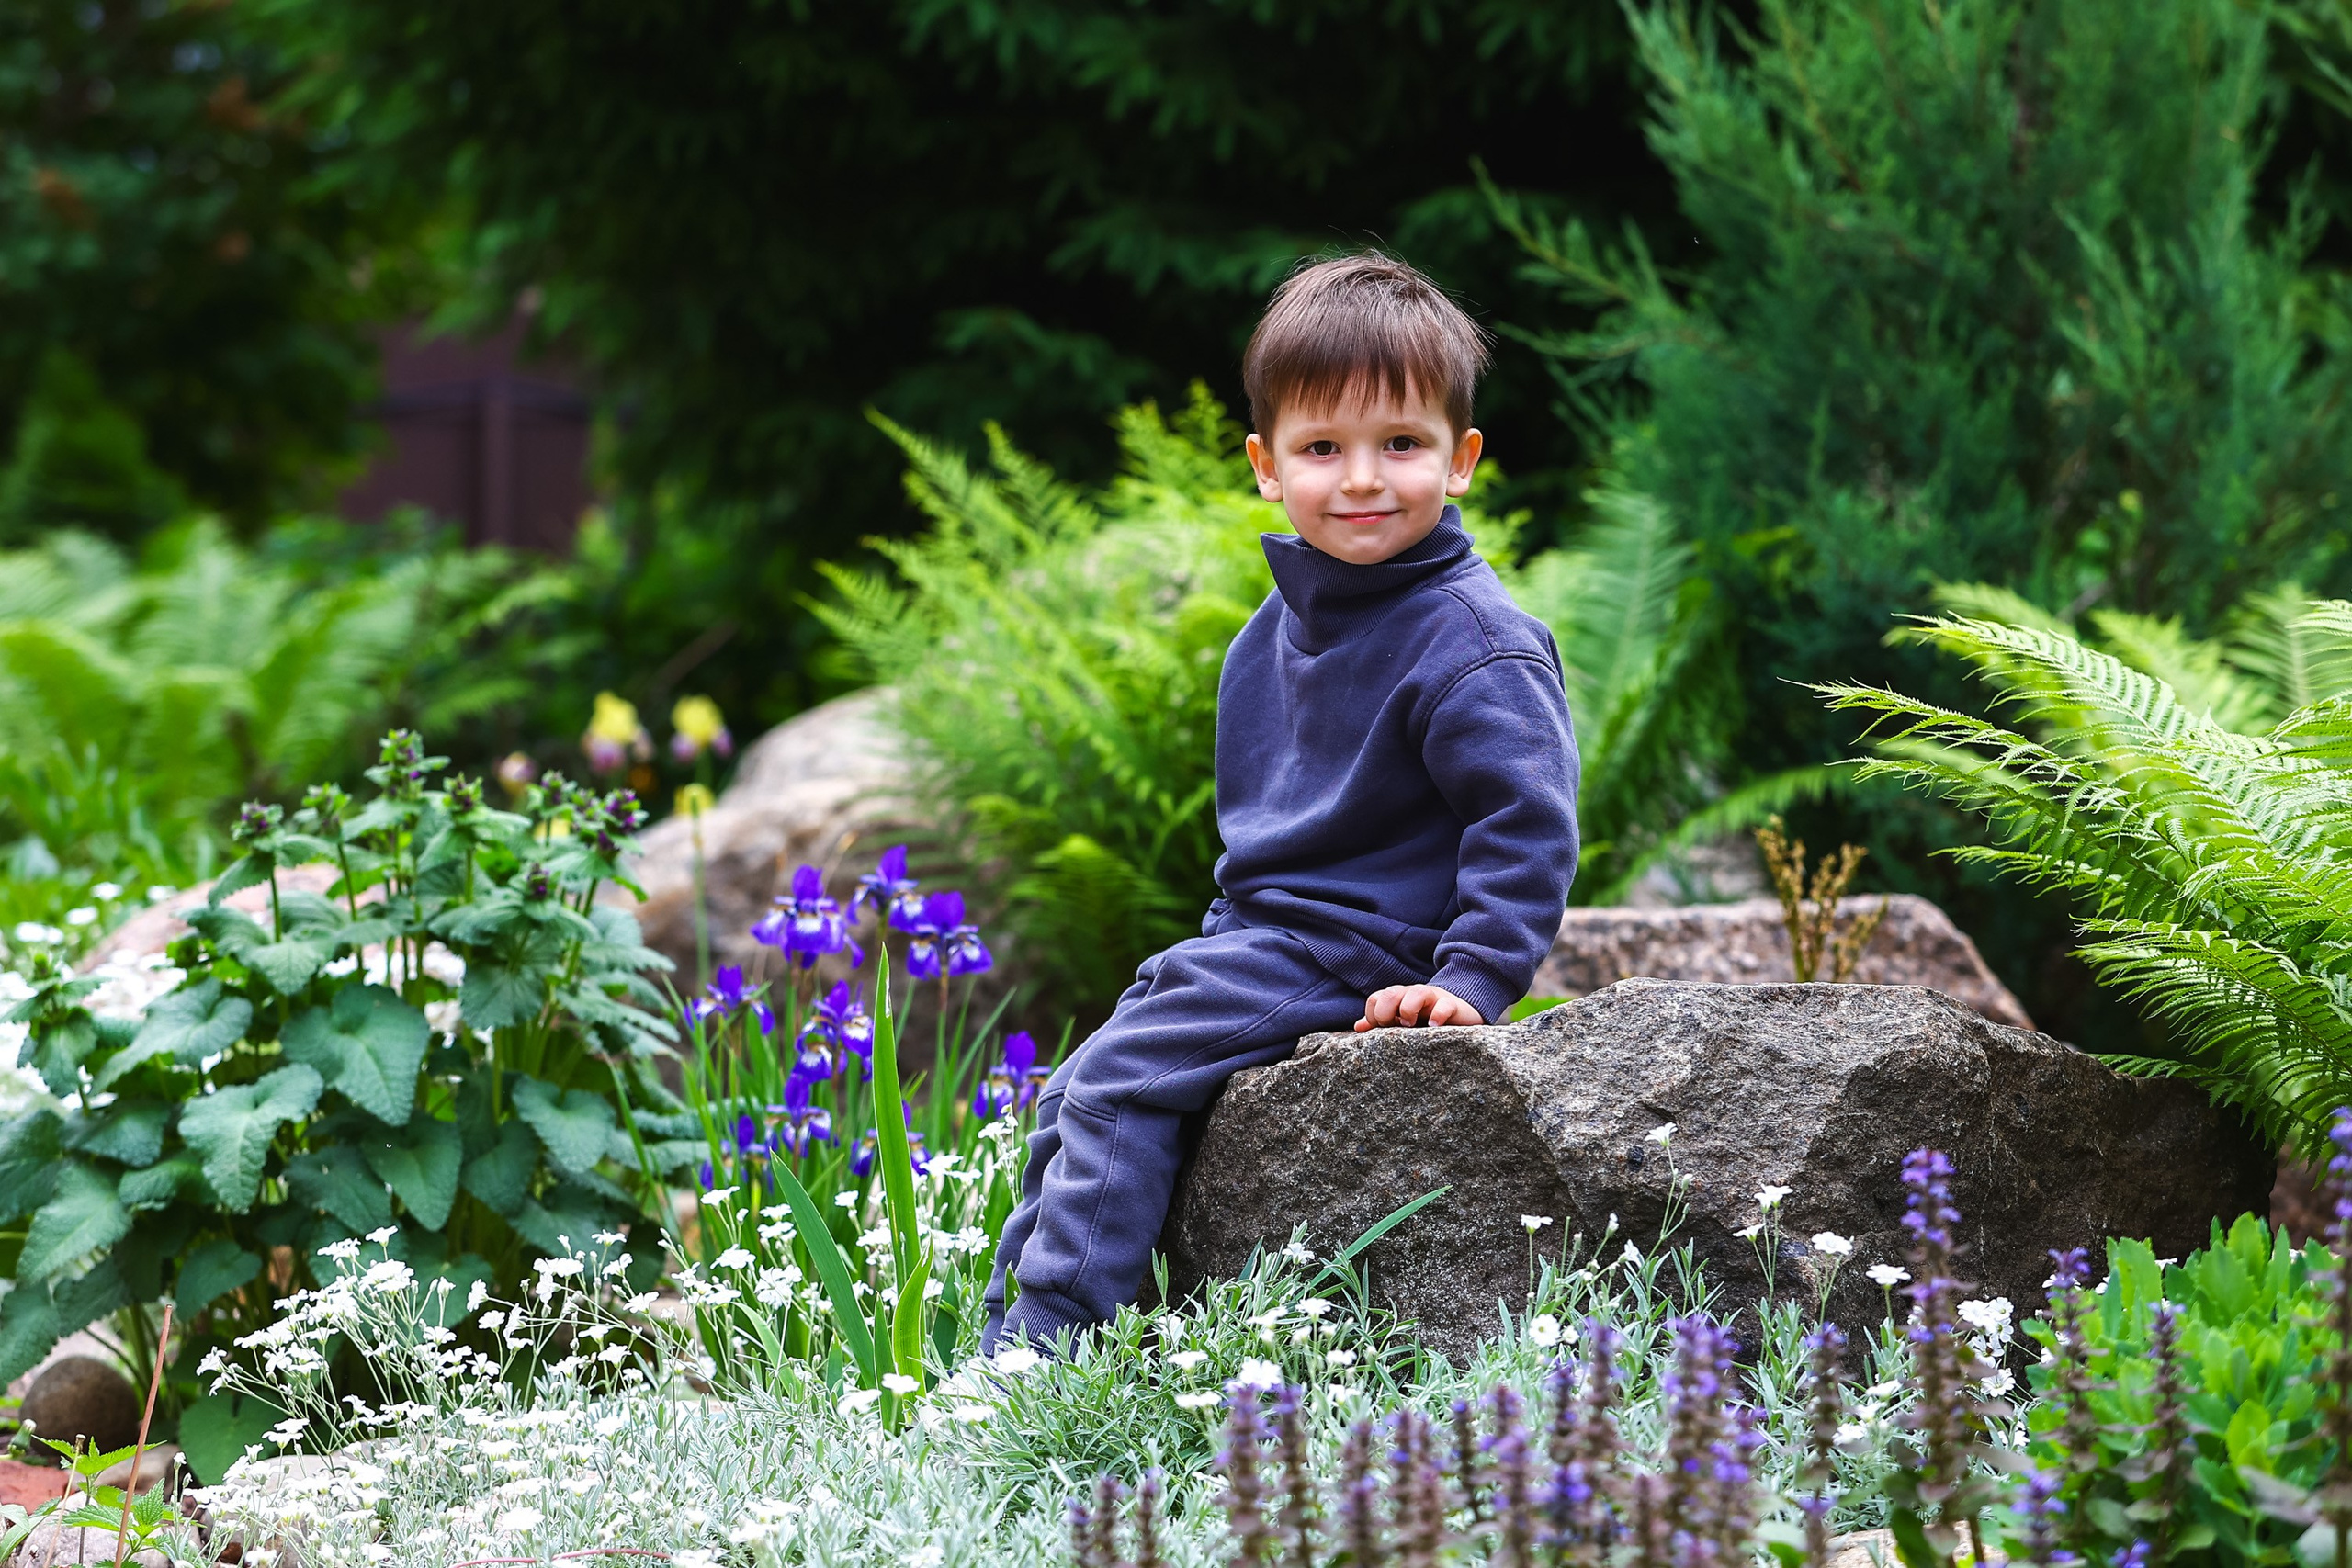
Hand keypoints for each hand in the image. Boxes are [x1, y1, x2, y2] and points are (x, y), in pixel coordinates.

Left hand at [1354, 984, 1485, 1030]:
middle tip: (1397, 1028)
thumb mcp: (1402, 1022)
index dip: (1373, 1015)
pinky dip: (1437, 1015)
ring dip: (1408, 1010)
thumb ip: (1381, 1023)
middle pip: (1391, 993)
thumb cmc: (1427, 1021)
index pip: (1375, 999)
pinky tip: (1433, 1027)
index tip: (1382, 1029)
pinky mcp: (1452, 1005)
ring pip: (1415, 993)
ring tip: (1412, 1026)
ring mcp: (1433, 998)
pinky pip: (1444, 1005)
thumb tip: (1358, 1027)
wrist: (1462, 1015)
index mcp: (1398, 998)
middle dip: (1386, 1012)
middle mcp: (1413, 995)